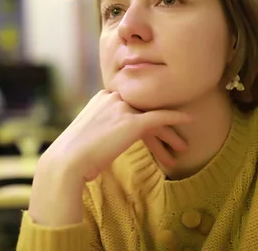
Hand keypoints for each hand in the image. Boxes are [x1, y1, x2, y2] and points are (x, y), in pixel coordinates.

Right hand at [41, 90, 190, 182]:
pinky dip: (176, 117)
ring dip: (170, 131)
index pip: (132, 102)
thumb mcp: (88, 133)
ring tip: (184, 146)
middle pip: (145, 107)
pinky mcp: (131, 122)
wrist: (68, 160)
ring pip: (154, 114)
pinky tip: (190, 119)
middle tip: (175, 136)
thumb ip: (101, 127)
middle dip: (161, 123)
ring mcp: (122, 108)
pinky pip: (160, 117)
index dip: (146, 114)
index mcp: (102, 96)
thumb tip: (107, 138)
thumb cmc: (74, 153)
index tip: (158, 126)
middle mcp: (113, 97)